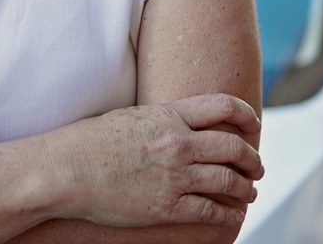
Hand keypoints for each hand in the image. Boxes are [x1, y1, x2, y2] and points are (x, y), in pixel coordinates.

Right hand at [51, 93, 262, 228]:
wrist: (65, 171)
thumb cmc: (88, 142)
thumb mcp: (129, 117)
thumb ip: (159, 120)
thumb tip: (177, 123)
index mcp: (168, 115)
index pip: (222, 106)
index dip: (245, 114)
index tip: (253, 124)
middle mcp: (177, 143)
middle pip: (233, 147)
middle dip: (252, 158)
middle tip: (257, 166)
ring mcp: (174, 176)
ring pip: (229, 181)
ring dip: (246, 188)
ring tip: (249, 192)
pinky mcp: (167, 206)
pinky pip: (210, 211)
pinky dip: (228, 215)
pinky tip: (233, 216)